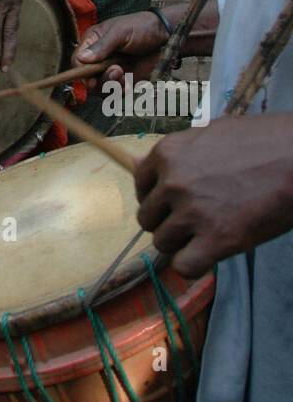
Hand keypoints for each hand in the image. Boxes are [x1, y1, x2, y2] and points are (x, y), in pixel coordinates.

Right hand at [73, 10, 167, 85]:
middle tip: (117, 71)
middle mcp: (98, 59)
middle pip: (86, 78)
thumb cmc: (141, 27)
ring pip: (100, 88)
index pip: (77, 61)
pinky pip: (115, 94)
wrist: (166, 38)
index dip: (81, 71)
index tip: (91, 75)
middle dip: (100, 79)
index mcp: (92, 43)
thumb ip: (101, 46)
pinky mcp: (123, 81)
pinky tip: (129, 81)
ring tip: (124, 73)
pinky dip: (121, 91)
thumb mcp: (120, 32)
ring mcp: (110, 71)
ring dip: (111, 85)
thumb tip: (82, 58)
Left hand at [134, 114, 292, 277]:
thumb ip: (179, 155)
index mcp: (167, 152)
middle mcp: (172, 182)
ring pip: (162, 243)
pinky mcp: (217, 239)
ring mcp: (192, 212)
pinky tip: (210, 255)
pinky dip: (194, 266)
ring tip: (207, 235)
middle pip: (147, 218)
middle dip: (168, 222)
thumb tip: (148, 169)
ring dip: (182, 244)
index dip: (157, 198)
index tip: (173, 204)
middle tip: (194, 222)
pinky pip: (184, 266)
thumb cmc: (262, 141)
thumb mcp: (210, 134)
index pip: (140, 185)